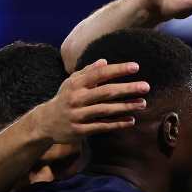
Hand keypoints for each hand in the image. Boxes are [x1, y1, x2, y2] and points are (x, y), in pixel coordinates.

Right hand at [32, 60, 149, 143]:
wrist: (45, 122)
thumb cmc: (64, 99)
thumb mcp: (71, 83)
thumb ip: (87, 72)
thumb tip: (104, 62)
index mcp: (76, 84)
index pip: (100, 74)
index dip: (118, 70)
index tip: (135, 67)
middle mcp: (77, 98)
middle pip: (106, 92)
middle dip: (127, 88)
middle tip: (146, 86)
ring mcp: (78, 115)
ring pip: (106, 110)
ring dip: (126, 107)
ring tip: (142, 103)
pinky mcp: (80, 130)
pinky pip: (102, 126)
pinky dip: (117, 124)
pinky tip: (131, 120)